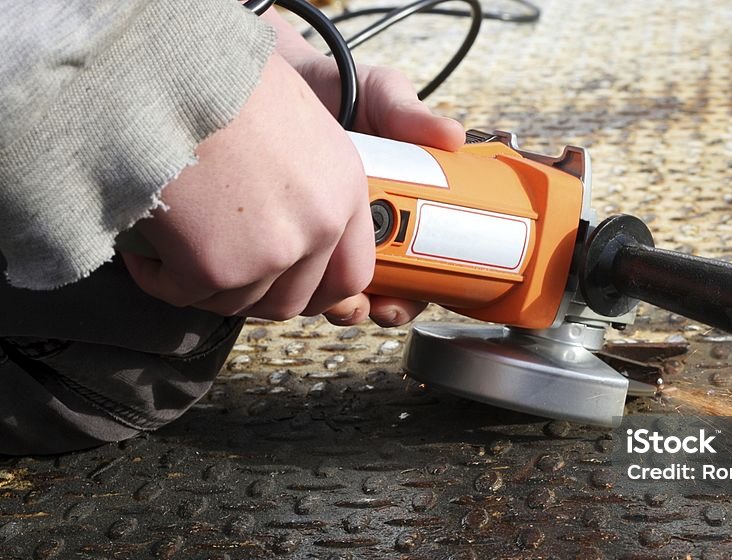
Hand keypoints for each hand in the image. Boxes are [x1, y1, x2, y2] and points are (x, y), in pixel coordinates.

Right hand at [122, 53, 374, 320]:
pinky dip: (160, 277)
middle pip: (294, 299)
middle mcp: (320, 225)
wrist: (168, 70)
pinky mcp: (219, 268)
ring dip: (204, 284)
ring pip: (240, 303)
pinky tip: (148, 246)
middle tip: (220, 267)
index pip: (352, 274)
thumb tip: (306, 241)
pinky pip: (186, 295)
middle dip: (253, 292)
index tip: (286, 283)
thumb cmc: (222, 82)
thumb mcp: (299, 121)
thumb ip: (315, 185)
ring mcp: (273, 252)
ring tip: (179, 242)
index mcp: (345, 189)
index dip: (316, 289)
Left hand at [304, 61, 465, 326]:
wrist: (273, 74)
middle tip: (374, 305)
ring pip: (341, 290)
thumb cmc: (336, 86)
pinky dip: (302, 286)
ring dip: (344, 306)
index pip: (421, 262)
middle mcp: (368, 225)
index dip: (419, 291)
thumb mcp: (380, 95)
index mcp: (400, 203)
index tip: (409, 297)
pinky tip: (301, 280)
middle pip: (386, 287)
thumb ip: (410, 114)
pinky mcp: (293, 231)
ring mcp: (328, 232)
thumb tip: (452, 136)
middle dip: (382, 307)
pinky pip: (300, 273)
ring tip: (340, 301)